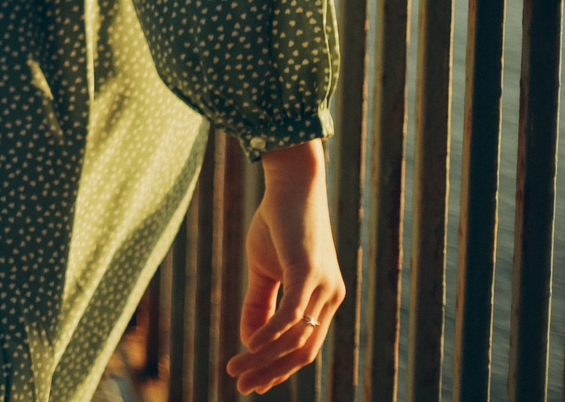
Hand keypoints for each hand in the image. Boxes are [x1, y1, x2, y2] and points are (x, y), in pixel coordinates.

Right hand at [228, 140, 344, 394]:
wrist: (291, 183)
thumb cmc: (279, 223)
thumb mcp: (264, 269)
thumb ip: (259, 304)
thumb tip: (250, 342)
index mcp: (324, 300)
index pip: (304, 347)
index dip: (278, 368)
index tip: (251, 382)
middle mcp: (330, 299)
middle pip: (302, 352)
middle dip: (271, 373)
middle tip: (241, 386)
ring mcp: (323, 287)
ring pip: (295, 339)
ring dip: (263, 359)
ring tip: (235, 369)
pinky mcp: (308, 272)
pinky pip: (290, 314)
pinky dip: (270, 334)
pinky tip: (250, 346)